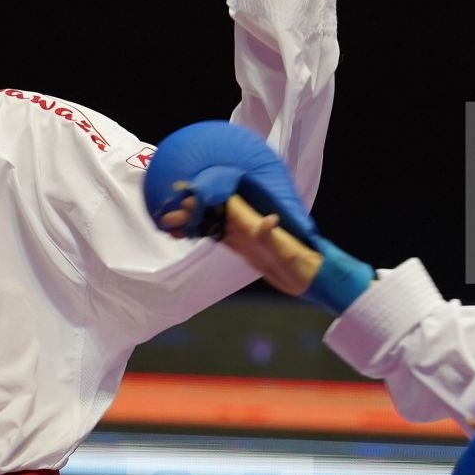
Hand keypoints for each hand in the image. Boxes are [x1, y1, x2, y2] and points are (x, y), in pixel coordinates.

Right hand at [163, 192, 323, 295]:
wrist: (308, 276)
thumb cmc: (300, 261)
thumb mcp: (286, 250)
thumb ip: (274, 236)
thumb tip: (270, 220)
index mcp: (253, 222)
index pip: (224, 204)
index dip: (205, 198)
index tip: (184, 198)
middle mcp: (246, 225)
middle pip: (213, 212)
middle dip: (191, 213)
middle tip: (166, 218)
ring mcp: (244, 236)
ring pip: (211, 223)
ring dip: (192, 223)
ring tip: (169, 226)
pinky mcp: (243, 247)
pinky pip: (217, 236)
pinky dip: (201, 233)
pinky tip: (187, 234)